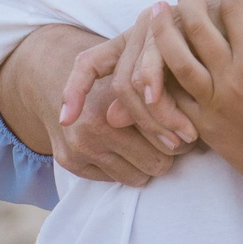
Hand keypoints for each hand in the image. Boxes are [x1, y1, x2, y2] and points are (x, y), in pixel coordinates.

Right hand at [1, 20, 189, 186]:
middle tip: (174, 139)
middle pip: (160, 162)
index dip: (182, 130)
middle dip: (169, 150)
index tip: (189, 129)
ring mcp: (79, 145)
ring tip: (153, 144)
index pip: (170, 134)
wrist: (51, 78)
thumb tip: (191, 136)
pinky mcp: (70, 162)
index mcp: (116, 94)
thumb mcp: (141, 63)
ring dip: (150, 162)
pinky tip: (128, 150)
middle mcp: (94, 122)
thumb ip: (169, 91)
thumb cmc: (111, 69)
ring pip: (141, 177)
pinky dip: (127, 168)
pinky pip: (119, 180)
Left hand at [59, 5, 197, 148]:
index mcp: (131, 45)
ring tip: (183, 140)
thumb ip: (144, 103)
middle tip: (170, 149)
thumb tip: (108, 120)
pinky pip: (164, 65)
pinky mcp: (185, 24)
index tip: (66, 120)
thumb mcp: (181, 90)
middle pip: (118, 83)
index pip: (88, 63)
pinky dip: (169, 96)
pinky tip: (187, 123)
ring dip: (158, 117)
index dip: (73, 89)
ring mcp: (162, 25)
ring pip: (138, 78)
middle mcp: (140, 31)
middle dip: (140, 122)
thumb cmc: (220, 66)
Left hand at [149, 0, 242, 205]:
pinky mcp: (205, 127)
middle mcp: (231, 79)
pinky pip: (175, 97)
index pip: (234, 12)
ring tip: (158, 12)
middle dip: (190, 0)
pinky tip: (158, 56)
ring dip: (163, 31)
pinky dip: (163, 75)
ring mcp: (214, 105)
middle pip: (196, 28)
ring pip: (174, 60)